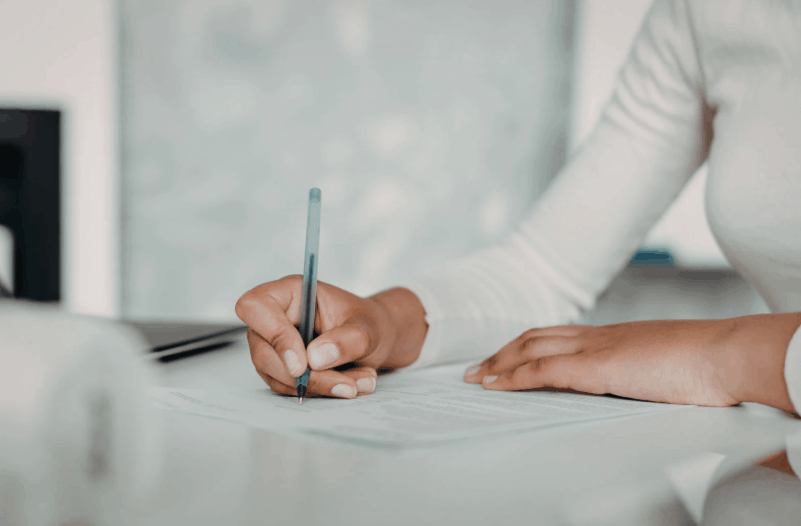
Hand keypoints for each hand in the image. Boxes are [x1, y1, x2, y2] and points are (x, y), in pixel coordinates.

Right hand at [236, 276, 426, 398]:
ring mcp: (273, 344)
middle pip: (263, 351)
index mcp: (291, 292)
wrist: (374, 339)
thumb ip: (347, 340)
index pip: (256, 306)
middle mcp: (276, 317)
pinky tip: (351, 384)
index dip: (274, 335)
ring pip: (276, 375)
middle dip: (305, 376)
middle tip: (346, 385)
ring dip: (319, 386)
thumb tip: (315, 359)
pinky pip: (289, 387)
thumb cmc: (368, 323)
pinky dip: (320, 391)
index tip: (302, 364)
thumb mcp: (369, 328)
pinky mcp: (280, 367)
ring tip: (360, 383)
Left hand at [463, 314, 800, 412]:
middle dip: (502, 352)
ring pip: (531, 350)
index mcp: (612, 337)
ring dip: (498, 363)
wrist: (726, 354)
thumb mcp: (661, 367)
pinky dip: (513, 377)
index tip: (506, 357)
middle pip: (535, 337)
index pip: (557, 336)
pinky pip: (542, 371)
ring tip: (475, 378)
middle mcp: (597, 337)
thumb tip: (630, 386)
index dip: (527, 345)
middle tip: (478, 368)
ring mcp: (595, 349)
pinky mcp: (596, 367)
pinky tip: (494, 385)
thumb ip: (637, 373)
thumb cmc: (705, 364)